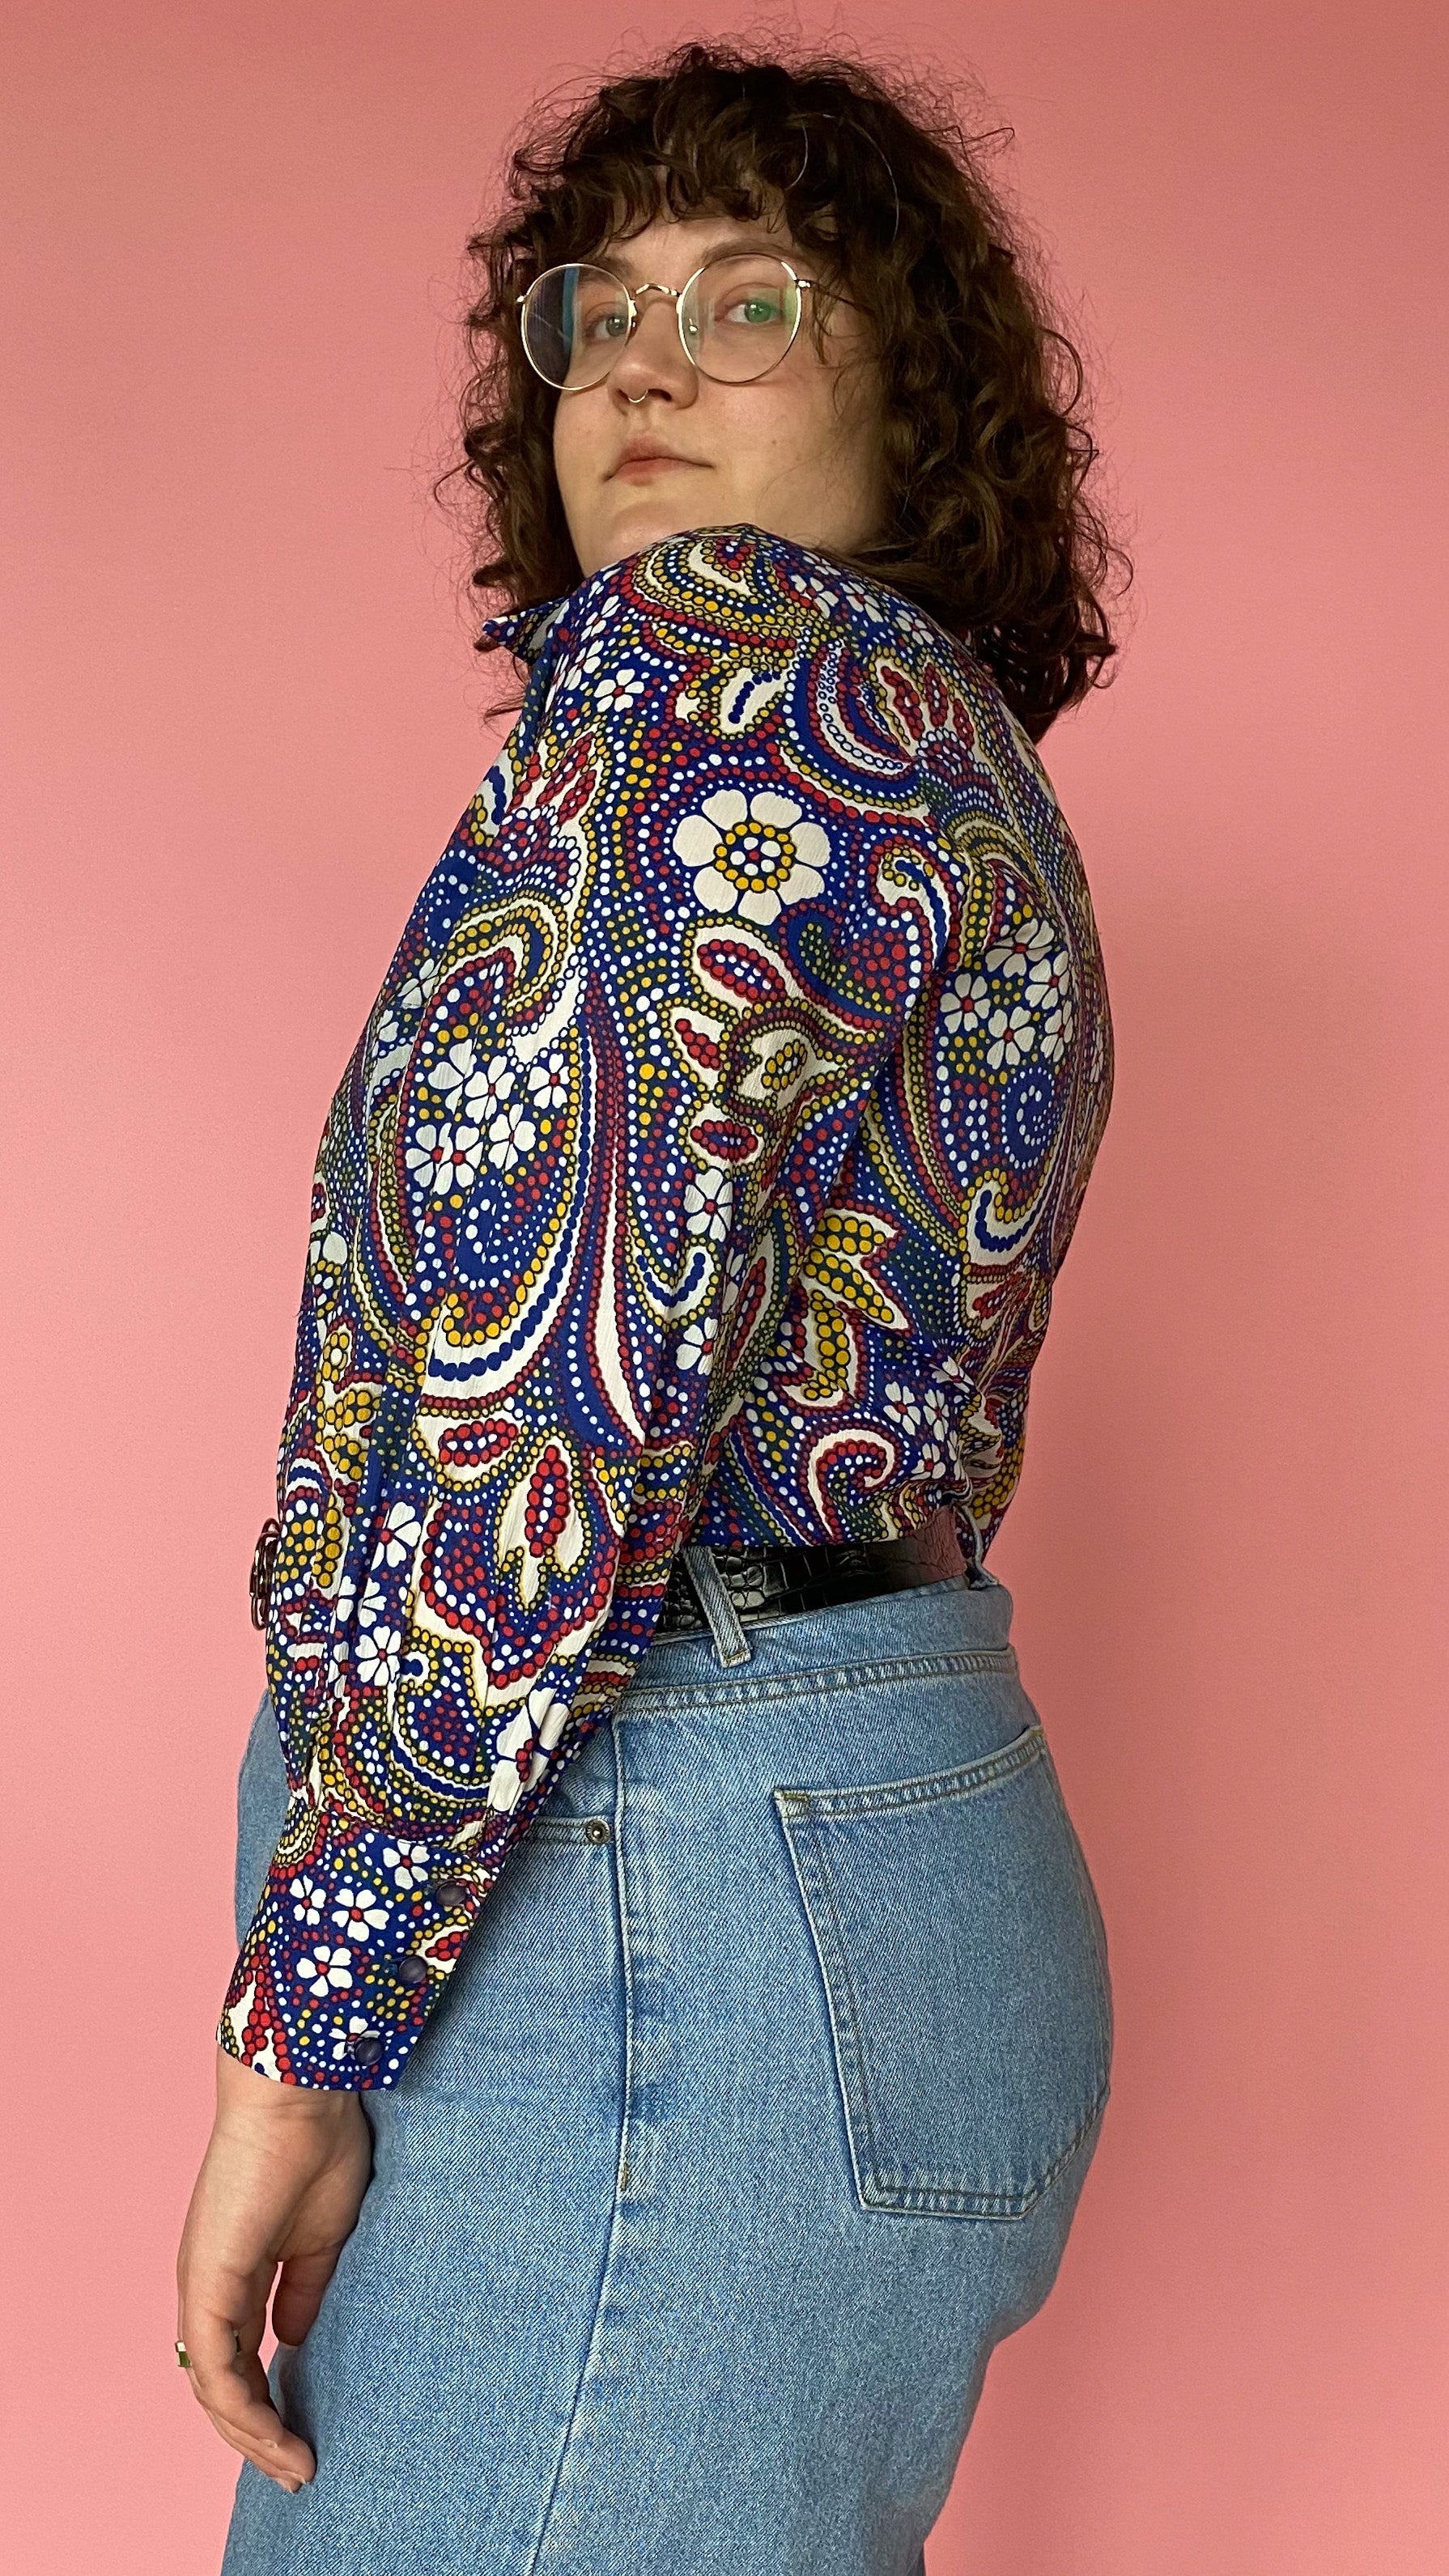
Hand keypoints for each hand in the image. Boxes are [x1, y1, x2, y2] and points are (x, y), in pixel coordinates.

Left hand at [176, 2047, 372, 2489]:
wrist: (302, 2093)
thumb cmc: (318, 2144)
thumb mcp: (322, 2236)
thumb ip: (304, 2289)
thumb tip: (293, 2341)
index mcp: (234, 2269)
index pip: (236, 2358)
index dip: (266, 2404)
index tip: (303, 2441)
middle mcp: (207, 2284)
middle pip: (219, 2385)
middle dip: (256, 2437)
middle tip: (297, 2472)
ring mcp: (203, 2284)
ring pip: (212, 2389)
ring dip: (253, 2437)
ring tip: (295, 2467)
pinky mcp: (209, 2282)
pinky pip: (216, 2370)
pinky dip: (245, 2413)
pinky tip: (277, 2437)